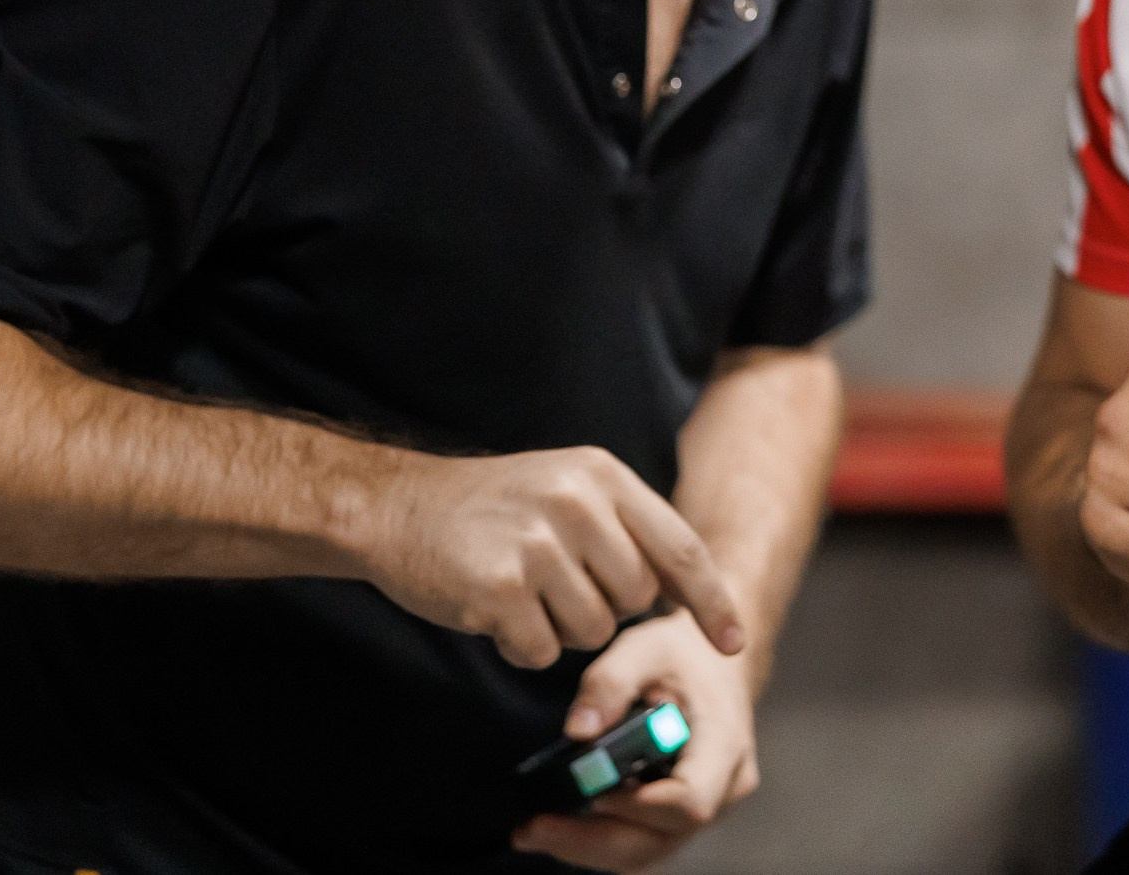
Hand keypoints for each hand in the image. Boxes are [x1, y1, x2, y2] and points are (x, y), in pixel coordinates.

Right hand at [358, 446, 743, 670]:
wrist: (397, 507)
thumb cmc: (493, 508)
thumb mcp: (568, 490)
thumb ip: (627, 529)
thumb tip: (687, 591)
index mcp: (602, 476)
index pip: (680, 547)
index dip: (711, 601)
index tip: (731, 642)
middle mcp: (577, 503)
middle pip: (636, 599)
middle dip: (605, 610)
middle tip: (557, 585)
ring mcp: (538, 544)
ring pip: (592, 632)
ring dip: (560, 630)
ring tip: (522, 593)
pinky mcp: (499, 587)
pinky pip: (542, 651)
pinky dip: (521, 646)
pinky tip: (494, 612)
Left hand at [513, 612, 758, 869]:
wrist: (715, 666)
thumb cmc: (682, 655)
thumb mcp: (645, 648)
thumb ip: (610, 682)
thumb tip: (577, 731)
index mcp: (723, 743)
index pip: (690, 799)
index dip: (636, 806)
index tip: (588, 792)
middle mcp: (723, 787)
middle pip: (660, 838)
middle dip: (593, 839)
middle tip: (532, 828)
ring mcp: (708, 808)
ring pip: (648, 850)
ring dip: (589, 847)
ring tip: (533, 830)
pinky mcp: (682, 817)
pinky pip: (643, 843)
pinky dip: (600, 841)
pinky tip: (558, 827)